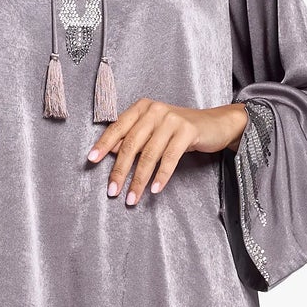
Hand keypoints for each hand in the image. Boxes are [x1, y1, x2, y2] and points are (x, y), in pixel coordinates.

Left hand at [86, 100, 248, 205]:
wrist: (214, 124)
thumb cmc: (179, 130)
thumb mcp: (153, 131)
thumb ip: (133, 138)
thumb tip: (109, 151)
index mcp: (142, 108)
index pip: (118, 128)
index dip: (103, 145)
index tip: (91, 161)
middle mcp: (155, 110)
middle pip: (131, 144)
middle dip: (120, 170)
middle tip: (112, 191)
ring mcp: (172, 119)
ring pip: (149, 154)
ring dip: (139, 180)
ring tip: (132, 198)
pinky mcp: (187, 130)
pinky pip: (170, 158)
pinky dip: (162, 176)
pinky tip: (155, 189)